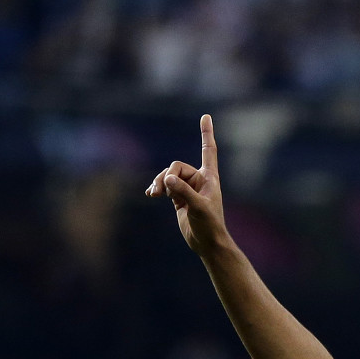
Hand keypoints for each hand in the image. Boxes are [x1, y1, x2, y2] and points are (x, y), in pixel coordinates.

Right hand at [146, 114, 227, 255]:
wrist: (207, 243)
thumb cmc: (209, 225)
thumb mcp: (198, 207)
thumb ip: (183, 192)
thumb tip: (167, 179)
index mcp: (209, 177)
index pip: (208, 150)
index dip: (206, 133)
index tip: (206, 116)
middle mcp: (199, 180)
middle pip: (176, 166)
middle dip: (167, 176)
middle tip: (164, 191)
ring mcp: (188, 188)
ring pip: (168, 176)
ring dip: (159, 183)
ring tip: (153, 194)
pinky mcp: (179, 198)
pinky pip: (164, 186)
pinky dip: (157, 188)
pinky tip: (150, 194)